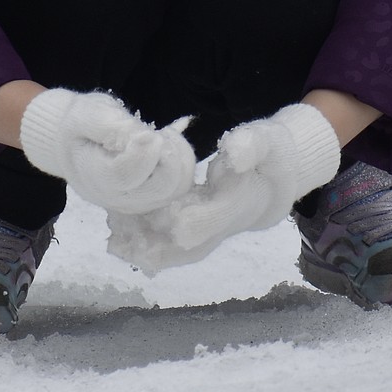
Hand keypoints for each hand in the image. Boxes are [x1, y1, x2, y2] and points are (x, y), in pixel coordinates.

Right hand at [19, 87, 196, 213]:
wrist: (74, 144)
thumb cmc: (78, 126)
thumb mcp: (83, 114)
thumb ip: (108, 124)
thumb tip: (138, 135)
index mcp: (95, 179)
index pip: (126, 175)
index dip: (143, 151)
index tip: (147, 131)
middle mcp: (118, 198)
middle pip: (162, 185)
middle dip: (168, 153)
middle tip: (155, 132)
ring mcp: (139, 202)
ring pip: (178, 186)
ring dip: (178, 155)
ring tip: (161, 136)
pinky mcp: (153, 198)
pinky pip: (181, 184)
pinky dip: (182, 161)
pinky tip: (165, 144)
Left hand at [107, 103, 339, 272]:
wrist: (275, 180)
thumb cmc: (270, 155)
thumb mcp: (267, 140)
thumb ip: (250, 145)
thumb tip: (232, 155)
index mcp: (244, 201)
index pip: (222, 214)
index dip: (201, 218)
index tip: (174, 221)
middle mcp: (225, 224)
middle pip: (196, 244)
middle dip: (164, 245)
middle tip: (130, 243)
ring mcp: (212, 231)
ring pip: (181, 250)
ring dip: (150, 250)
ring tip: (117, 245)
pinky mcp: (198, 229)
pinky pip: (173, 244)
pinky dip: (148, 244)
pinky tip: (119, 239)